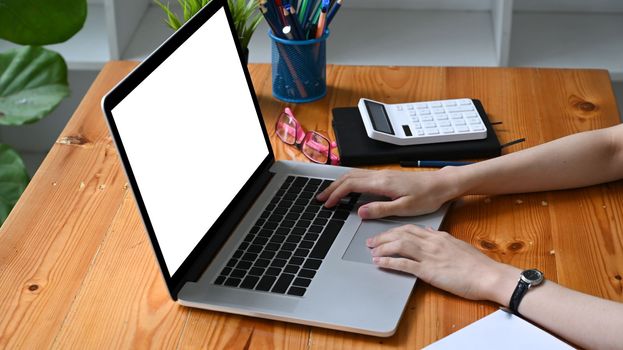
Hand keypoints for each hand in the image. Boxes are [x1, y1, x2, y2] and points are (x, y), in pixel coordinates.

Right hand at [316, 168, 459, 218]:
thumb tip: (360, 212)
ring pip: (354, 174)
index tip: (327, 204)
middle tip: (320, 199)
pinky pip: (361, 176)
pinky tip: (348, 189)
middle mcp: (380, 176)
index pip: (351, 186)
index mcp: (382, 183)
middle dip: (332, 188)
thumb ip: (380, 209)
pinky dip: (349, 182)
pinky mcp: (387, 176)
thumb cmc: (427, 197)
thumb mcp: (404, 208)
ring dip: (339, 183)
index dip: (335, 195)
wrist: (441, 184)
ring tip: (329, 194)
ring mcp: (383, 174)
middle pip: (348, 177)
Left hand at [368, 224, 518, 303]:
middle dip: (383, 237)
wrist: (489, 275)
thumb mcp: (457, 244)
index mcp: (438, 236)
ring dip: (382, 247)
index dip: (394, 230)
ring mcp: (429, 256)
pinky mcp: (429, 271)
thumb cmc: (477, 264)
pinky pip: (404, 264)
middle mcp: (431, 242)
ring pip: (399, 245)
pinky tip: (380, 263)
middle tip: (371, 241)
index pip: (410, 228)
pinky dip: (389, 262)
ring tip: (372, 251)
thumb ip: (441, 238)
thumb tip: (428, 231)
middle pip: (401, 234)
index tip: (385, 233)